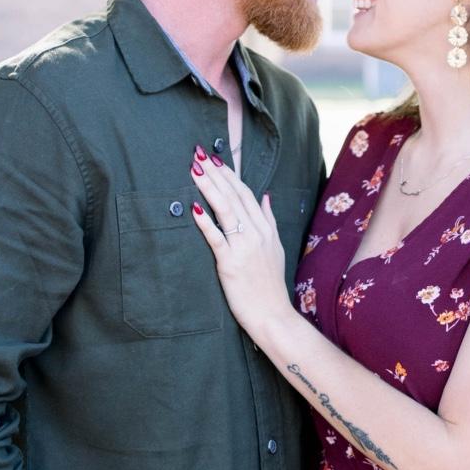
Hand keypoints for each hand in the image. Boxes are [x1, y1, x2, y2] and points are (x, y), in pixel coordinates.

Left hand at [189, 150, 296, 348]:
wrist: (273, 315)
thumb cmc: (271, 284)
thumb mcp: (276, 248)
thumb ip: (269, 220)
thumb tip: (266, 196)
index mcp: (264, 228)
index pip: (245, 193)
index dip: (229, 174)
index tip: (215, 158)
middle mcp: (255, 233)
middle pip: (233, 195)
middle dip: (215, 173)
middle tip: (199, 154)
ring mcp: (243, 247)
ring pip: (225, 210)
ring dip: (209, 187)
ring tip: (194, 170)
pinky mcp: (230, 263)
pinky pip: (216, 238)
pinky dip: (205, 222)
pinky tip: (193, 208)